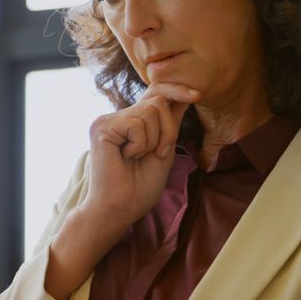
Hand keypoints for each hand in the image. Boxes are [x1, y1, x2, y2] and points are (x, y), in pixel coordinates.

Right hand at [81, 82, 198, 234]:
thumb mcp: (164, 149)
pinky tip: (125, 158)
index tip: (198, 96)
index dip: (176, 90)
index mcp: (130, 122)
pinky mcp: (101, 128)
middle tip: (158, 154)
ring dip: (153, 140)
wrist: (120, 209)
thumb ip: (171, 123)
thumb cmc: (139, 187)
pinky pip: (137, 125)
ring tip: (137, 158)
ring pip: (150, 111)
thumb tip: (186, 97)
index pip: (154, 93)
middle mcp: (116, 117)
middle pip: (157, 101)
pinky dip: (140, 145)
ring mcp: (107, 121)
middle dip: (168, 130)